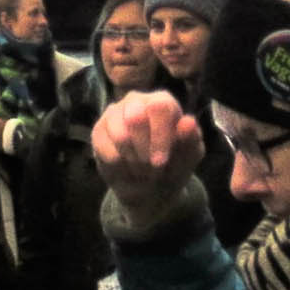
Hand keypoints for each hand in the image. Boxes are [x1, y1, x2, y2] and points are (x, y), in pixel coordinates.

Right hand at [90, 90, 202, 228]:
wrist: (148, 189)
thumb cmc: (171, 167)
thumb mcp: (188, 159)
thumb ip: (191, 141)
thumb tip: (189, 121)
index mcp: (163, 102)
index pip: (160, 107)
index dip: (160, 137)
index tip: (161, 162)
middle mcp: (137, 100)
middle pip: (136, 118)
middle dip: (144, 152)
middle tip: (153, 168)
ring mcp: (114, 113)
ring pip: (120, 135)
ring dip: (133, 162)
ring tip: (142, 171)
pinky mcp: (99, 130)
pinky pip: (106, 150)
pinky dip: (119, 168)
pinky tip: (127, 169)